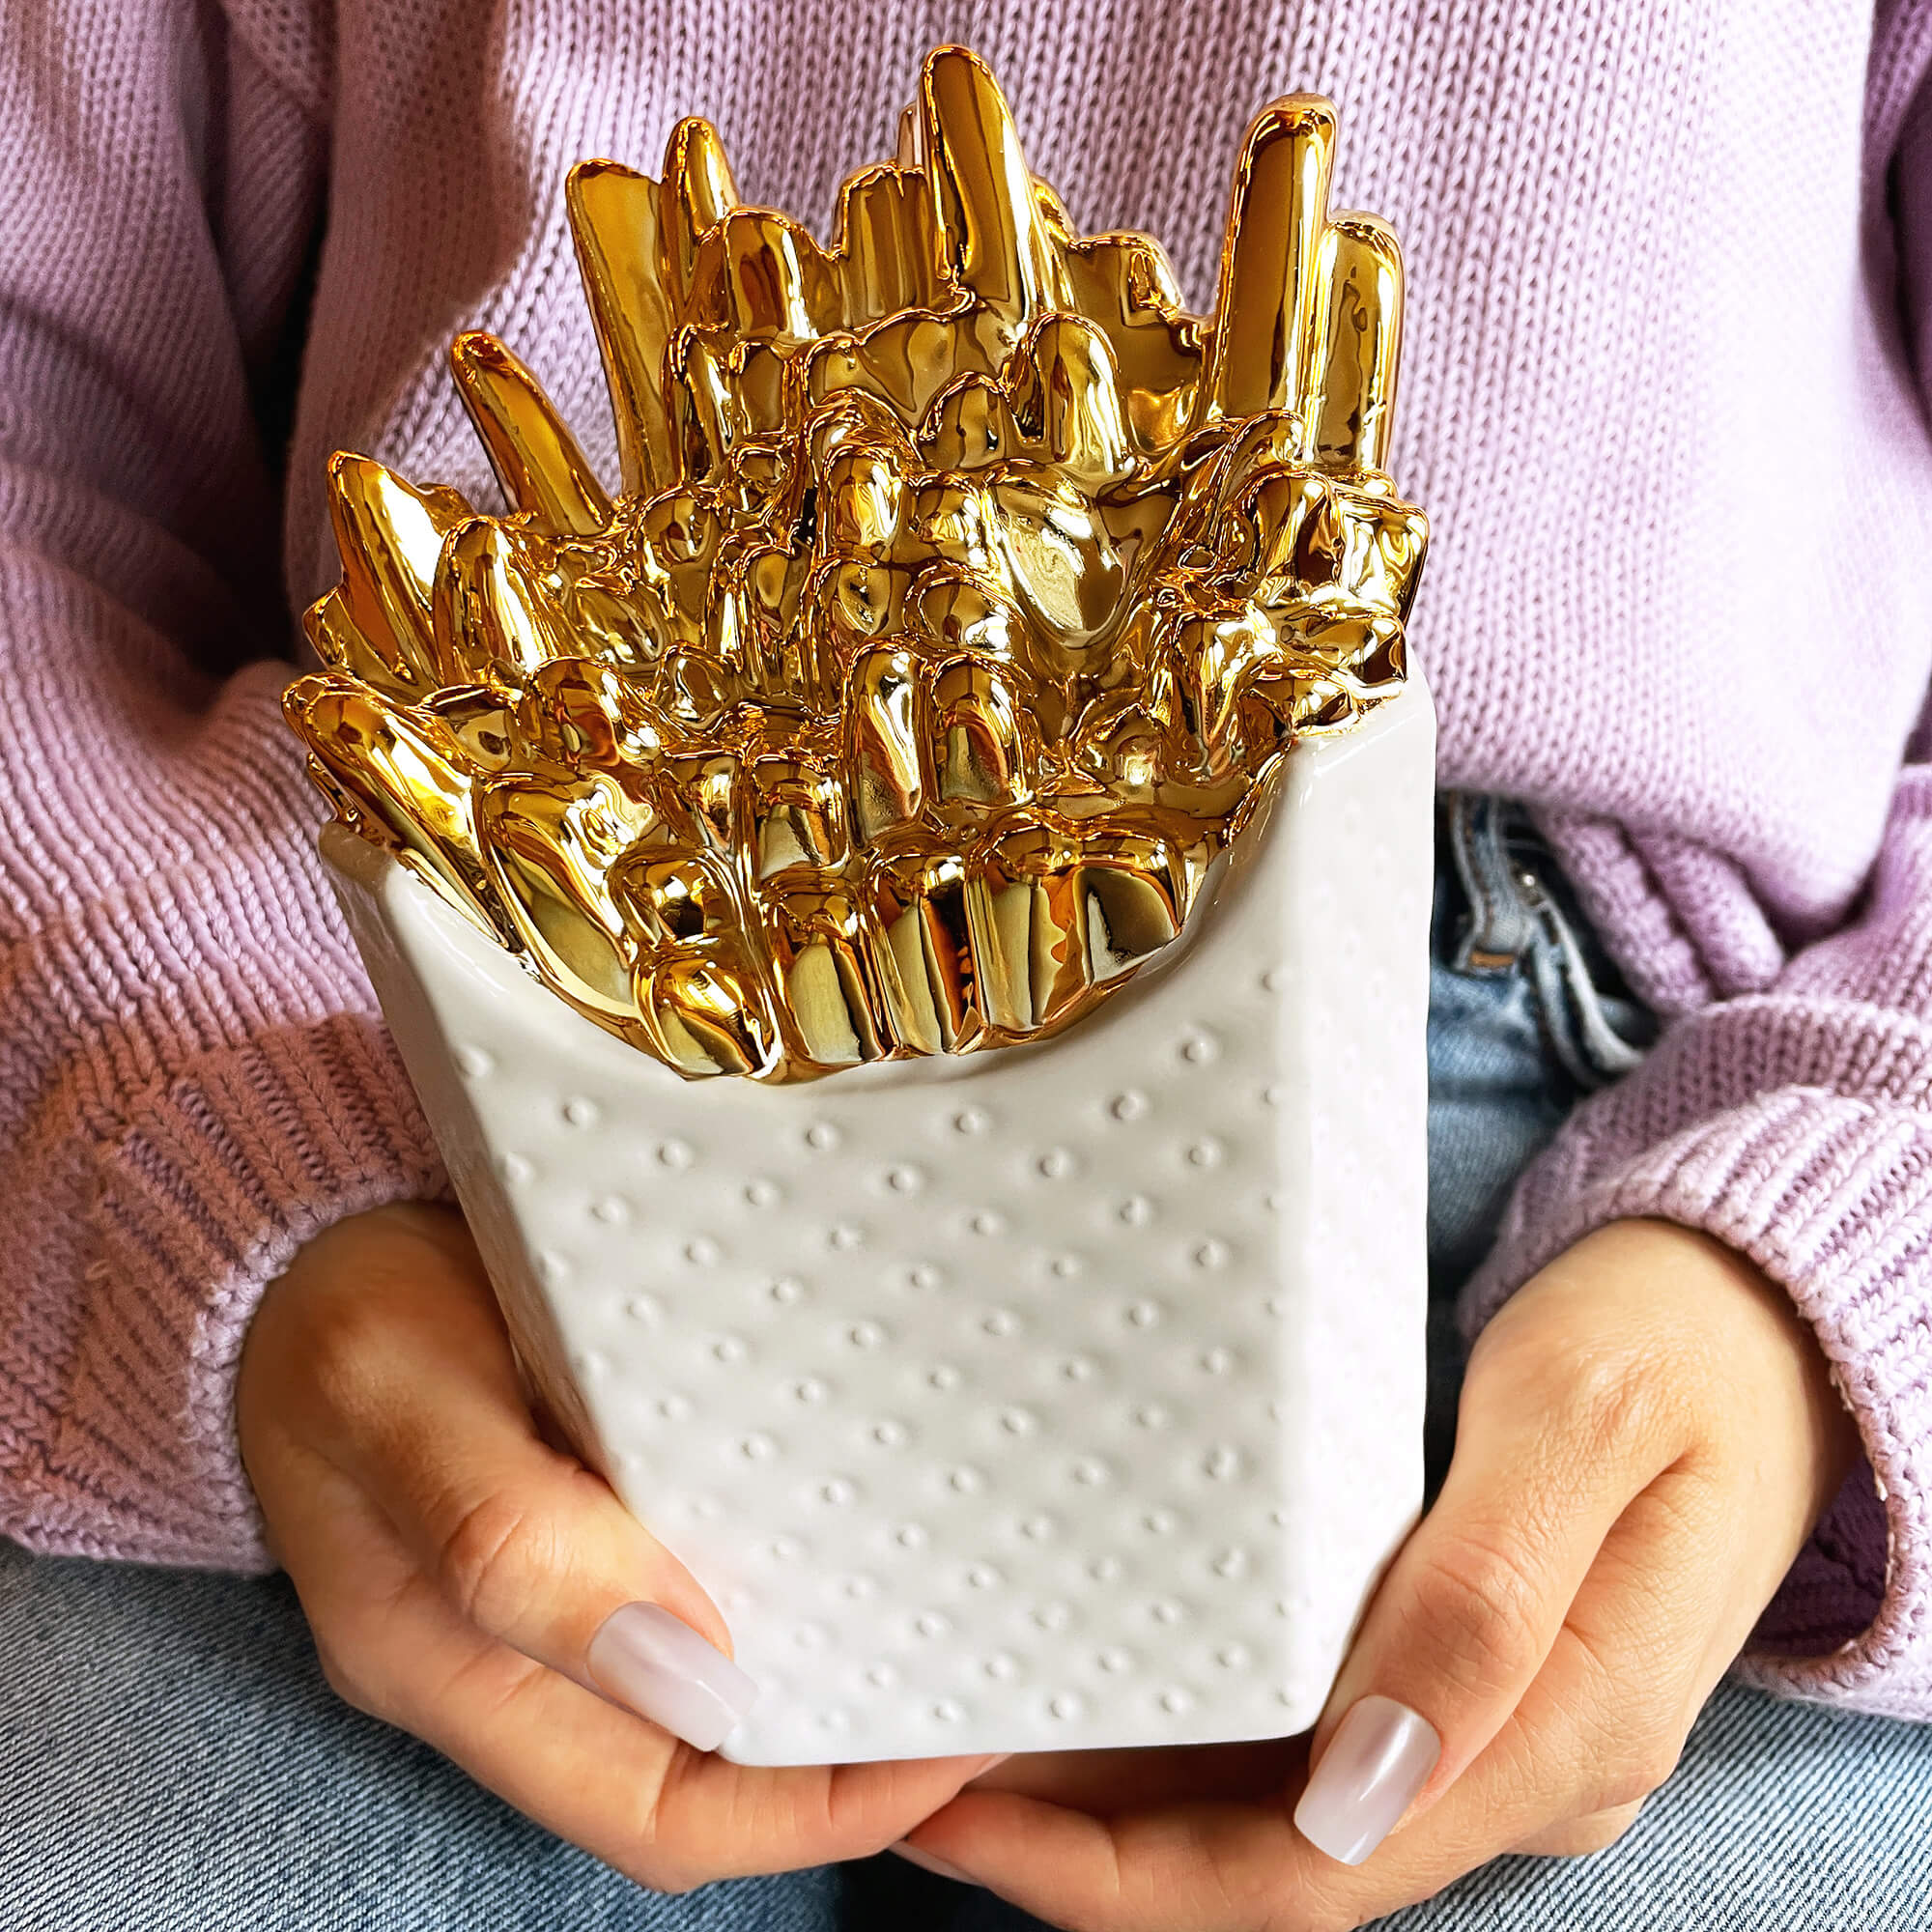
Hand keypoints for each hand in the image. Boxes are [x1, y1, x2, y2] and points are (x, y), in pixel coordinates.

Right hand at [237, 1202, 998, 1890]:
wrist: (307, 1243)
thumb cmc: (338, 1313)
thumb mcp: (398, 1397)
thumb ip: (513, 1535)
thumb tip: (690, 1665)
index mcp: (454, 1665)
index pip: (662, 1810)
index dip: (814, 1807)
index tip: (945, 1739)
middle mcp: (513, 1661)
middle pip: (707, 1780)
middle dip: (852, 1761)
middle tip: (985, 1682)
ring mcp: (548, 1602)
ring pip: (712, 1700)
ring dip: (830, 1681)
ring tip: (949, 1617)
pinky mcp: (582, 1525)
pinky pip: (700, 1599)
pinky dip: (788, 1590)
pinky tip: (862, 1531)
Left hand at [899, 1219, 1863, 1928]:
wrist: (1748, 1318)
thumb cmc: (1670, 1347)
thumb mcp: (1578, 1430)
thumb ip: (1485, 1600)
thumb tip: (1362, 1782)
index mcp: (1561, 1733)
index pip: (1312, 1870)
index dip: (1124, 1874)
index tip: (968, 1823)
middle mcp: (1514, 1761)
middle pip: (1260, 1855)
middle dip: (1077, 1840)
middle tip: (907, 1770)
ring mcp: (1481, 1723)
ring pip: (1262, 1801)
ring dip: (1110, 1786)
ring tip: (951, 1725)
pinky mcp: (1453, 1670)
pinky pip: (1291, 1729)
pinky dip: (1175, 1720)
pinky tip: (1077, 1669)